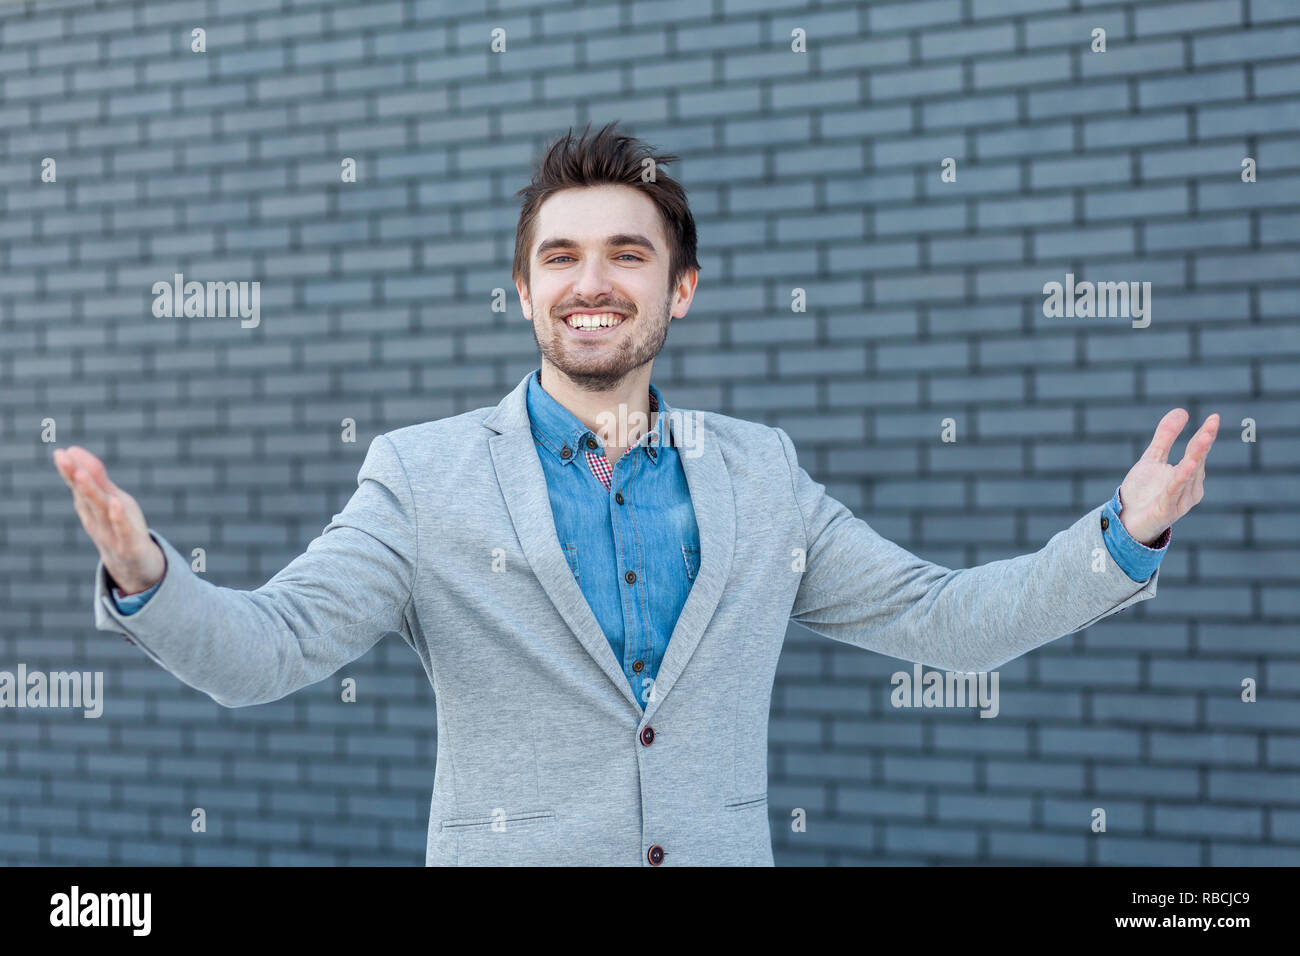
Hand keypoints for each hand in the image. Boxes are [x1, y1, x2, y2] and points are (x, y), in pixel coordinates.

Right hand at [54, 445, 164, 593]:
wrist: (136, 569)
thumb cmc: (120, 528)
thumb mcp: (109, 499)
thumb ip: (95, 477)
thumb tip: (72, 449)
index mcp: (92, 508)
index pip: (79, 487)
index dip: (70, 470)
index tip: (61, 451)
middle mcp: (98, 520)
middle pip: (85, 496)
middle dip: (74, 476)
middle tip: (62, 457)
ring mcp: (112, 534)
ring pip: (100, 511)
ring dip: (90, 492)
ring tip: (80, 474)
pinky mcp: (130, 546)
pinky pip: (124, 530)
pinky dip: (119, 517)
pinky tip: (116, 502)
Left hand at [1118, 409, 1219, 545]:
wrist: (1126, 520)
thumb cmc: (1143, 491)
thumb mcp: (1152, 458)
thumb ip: (1165, 437)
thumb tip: (1183, 411)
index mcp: (1188, 474)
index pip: (1198, 450)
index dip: (1206, 434)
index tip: (1214, 417)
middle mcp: (1190, 487)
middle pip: (1197, 460)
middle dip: (1204, 443)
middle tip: (1212, 425)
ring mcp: (1180, 499)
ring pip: (1188, 475)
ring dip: (1196, 457)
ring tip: (1204, 438)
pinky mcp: (1167, 509)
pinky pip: (1175, 491)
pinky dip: (1181, 478)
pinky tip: (1188, 464)